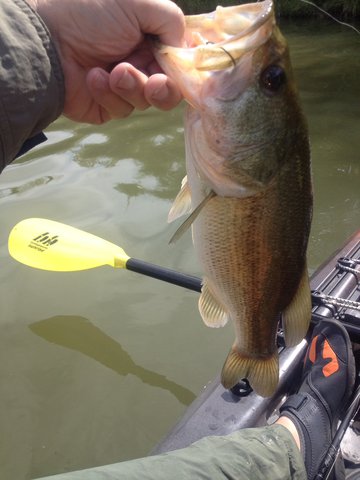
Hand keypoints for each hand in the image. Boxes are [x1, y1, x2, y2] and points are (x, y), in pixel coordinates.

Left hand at [31, 0, 184, 123]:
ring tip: (113, 72)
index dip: (185, 69)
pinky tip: (93, 77)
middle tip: (154, 83)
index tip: (185, 72)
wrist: (47, 42)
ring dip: (133, 86)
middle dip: (165, 87)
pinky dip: (109, 94)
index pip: (180, 59)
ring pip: (149, 101)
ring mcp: (125, 85)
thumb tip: (183, 48)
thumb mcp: (138, 2)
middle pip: (171, 88)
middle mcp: (141, 61)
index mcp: (150, 37)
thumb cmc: (91, 14)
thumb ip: (172, 20)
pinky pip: (123, 110)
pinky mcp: (108, 105)